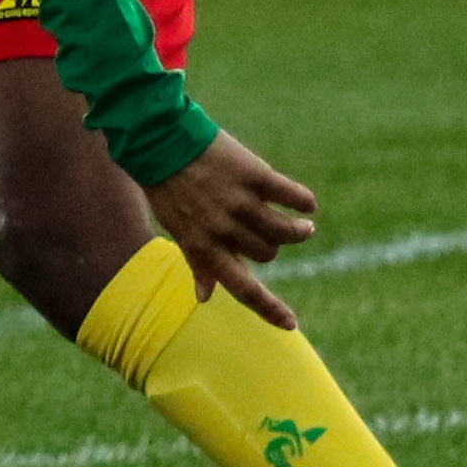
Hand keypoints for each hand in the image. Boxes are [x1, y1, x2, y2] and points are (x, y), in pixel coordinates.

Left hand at [144, 127, 318, 324]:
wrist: (160, 141)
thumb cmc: (169, 190)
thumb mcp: (178, 230)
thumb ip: (197, 263)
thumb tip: (204, 299)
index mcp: (204, 247)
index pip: (241, 288)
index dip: (268, 309)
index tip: (291, 325)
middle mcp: (223, 229)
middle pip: (268, 254)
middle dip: (273, 247)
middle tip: (269, 232)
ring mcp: (240, 202)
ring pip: (285, 232)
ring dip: (299, 230)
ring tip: (305, 225)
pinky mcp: (254, 176)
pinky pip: (292, 196)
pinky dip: (303, 202)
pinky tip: (306, 204)